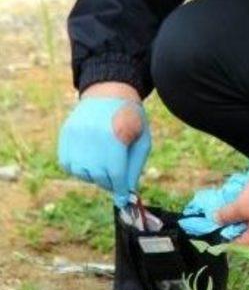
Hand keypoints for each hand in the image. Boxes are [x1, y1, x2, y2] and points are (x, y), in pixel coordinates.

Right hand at [58, 92, 150, 207]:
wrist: (110, 92)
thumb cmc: (131, 119)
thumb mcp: (142, 140)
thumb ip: (134, 167)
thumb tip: (126, 193)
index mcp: (117, 136)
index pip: (116, 173)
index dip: (120, 189)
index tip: (123, 198)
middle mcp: (94, 136)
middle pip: (98, 175)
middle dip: (108, 183)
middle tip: (115, 181)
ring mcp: (77, 135)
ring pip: (81, 173)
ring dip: (92, 176)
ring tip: (102, 166)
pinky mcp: (66, 134)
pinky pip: (67, 164)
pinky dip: (77, 169)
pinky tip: (89, 162)